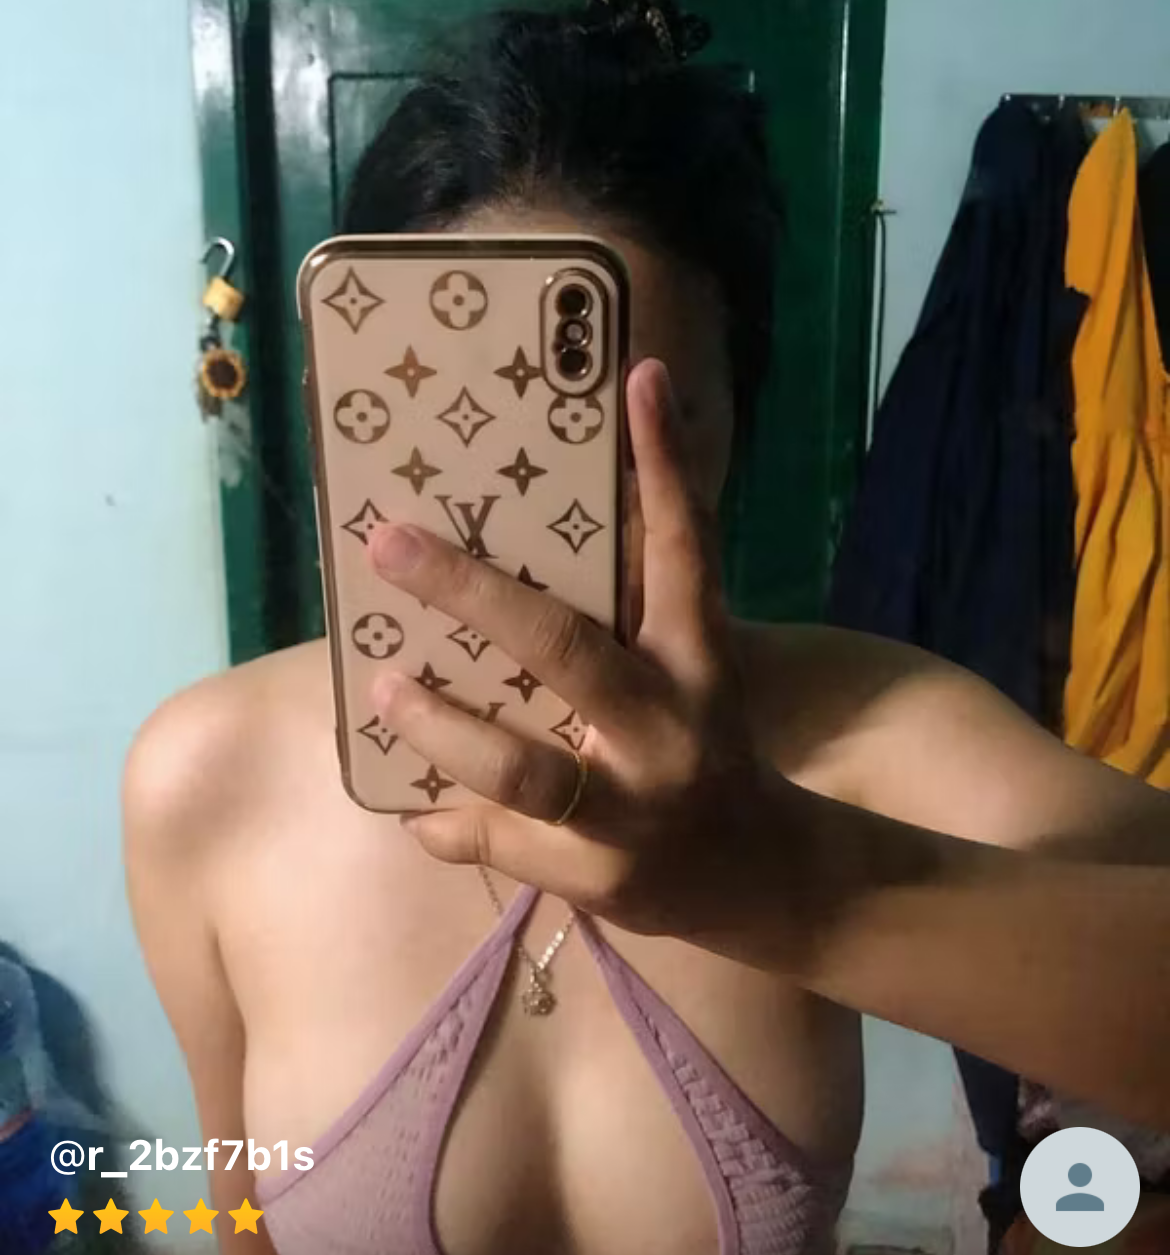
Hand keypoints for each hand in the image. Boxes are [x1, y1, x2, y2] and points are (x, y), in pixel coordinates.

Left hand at [367, 359, 795, 949]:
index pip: (687, 546)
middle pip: (563, 648)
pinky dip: (445, 823)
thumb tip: (551, 522)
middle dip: (468, 591)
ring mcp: (630, 809)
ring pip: (518, 766)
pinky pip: (498, 843)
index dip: (664, 463)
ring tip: (383, 687)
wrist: (762, 878)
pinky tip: (406, 803)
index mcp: (699, 658)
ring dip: (439, 725)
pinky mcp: (595, 875)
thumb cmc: (704, 746)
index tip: (638, 376)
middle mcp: (667, 726)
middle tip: (389, 542)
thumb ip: (634, 611)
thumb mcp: (693, 670)